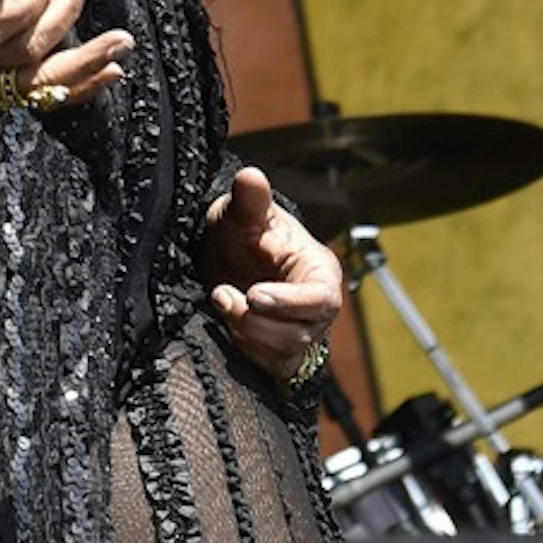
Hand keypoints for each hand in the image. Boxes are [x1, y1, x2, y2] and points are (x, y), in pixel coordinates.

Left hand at [203, 165, 345, 382]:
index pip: (321, 299)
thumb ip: (249, 200)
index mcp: (319, 272)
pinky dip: (244, 350)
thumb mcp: (242, 214)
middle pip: (300, 333)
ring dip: (245, 333)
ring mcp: (302, 334)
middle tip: (221, 294)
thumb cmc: (245, 234)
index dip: (289, 302)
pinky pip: (268, 366)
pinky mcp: (283, 354)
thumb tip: (250, 176)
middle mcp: (317, 310)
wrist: (230, 260)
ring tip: (221, 299)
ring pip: (282, 353)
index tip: (255, 294)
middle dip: (256, 320)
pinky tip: (227, 324)